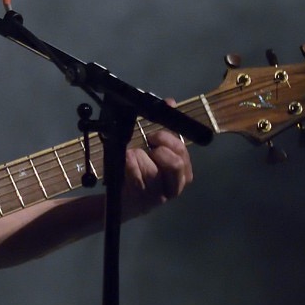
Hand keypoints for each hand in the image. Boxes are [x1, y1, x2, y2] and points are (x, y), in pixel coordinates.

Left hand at [122, 99, 193, 218]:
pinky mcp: (142, 202)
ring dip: (137, 157)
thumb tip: (170, 102)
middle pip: (175, 163)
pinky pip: (136, 178)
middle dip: (158, 149)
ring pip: (152, 170)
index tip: (152, 135)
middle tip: (146, 144)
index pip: (182, 151)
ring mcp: (159, 196)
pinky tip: (124, 163)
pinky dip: (129, 166)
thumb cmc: (139, 170)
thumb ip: (163, 127)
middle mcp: (175, 186)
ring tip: (130, 156)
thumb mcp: (150, 148)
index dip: (167, 139)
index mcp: (182, 172)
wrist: (121, 199)